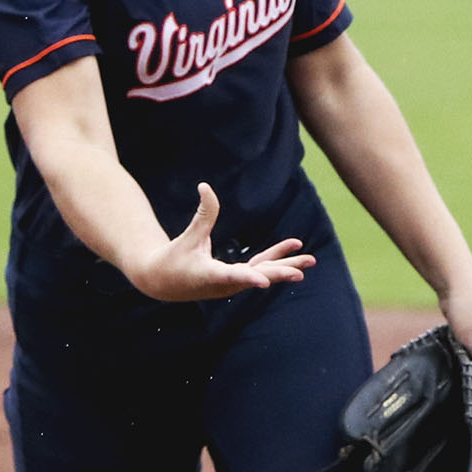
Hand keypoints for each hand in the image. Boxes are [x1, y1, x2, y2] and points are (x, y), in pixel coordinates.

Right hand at [124, 183, 313, 301]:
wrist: (161, 281)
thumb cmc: (171, 260)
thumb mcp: (188, 237)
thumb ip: (203, 214)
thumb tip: (205, 186)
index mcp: (210, 276)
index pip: (232, 278)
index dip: (248, 279)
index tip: (263, 283)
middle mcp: (226, 285)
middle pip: (257, 278)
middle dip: (279, 273)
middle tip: (299, 272)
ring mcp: (233, 283)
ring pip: (264, 273)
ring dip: (286, 266)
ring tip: (309, 260)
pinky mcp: (236, 279)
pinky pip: (260, 267)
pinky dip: (275, 259)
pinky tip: (294, 248)